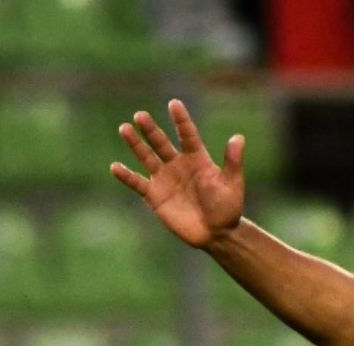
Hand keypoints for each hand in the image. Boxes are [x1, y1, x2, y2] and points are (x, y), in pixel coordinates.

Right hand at [111, 99, 244, 249]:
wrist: (216, 233)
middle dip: (151, 130)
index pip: (187, 134)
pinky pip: (137, 183)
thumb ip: (232, 161)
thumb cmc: (228, 207)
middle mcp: (178, 164)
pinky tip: (115, 167)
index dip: (181, 120)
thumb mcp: (232, 183)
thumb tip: (238, 137)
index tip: (174, 103)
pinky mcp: (155, 195)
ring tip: (125, 128)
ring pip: (146, 157)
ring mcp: (164, 178)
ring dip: (136, 144)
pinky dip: (126, 176)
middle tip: (140, 115)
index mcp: (197, 158)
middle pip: (161, 142)